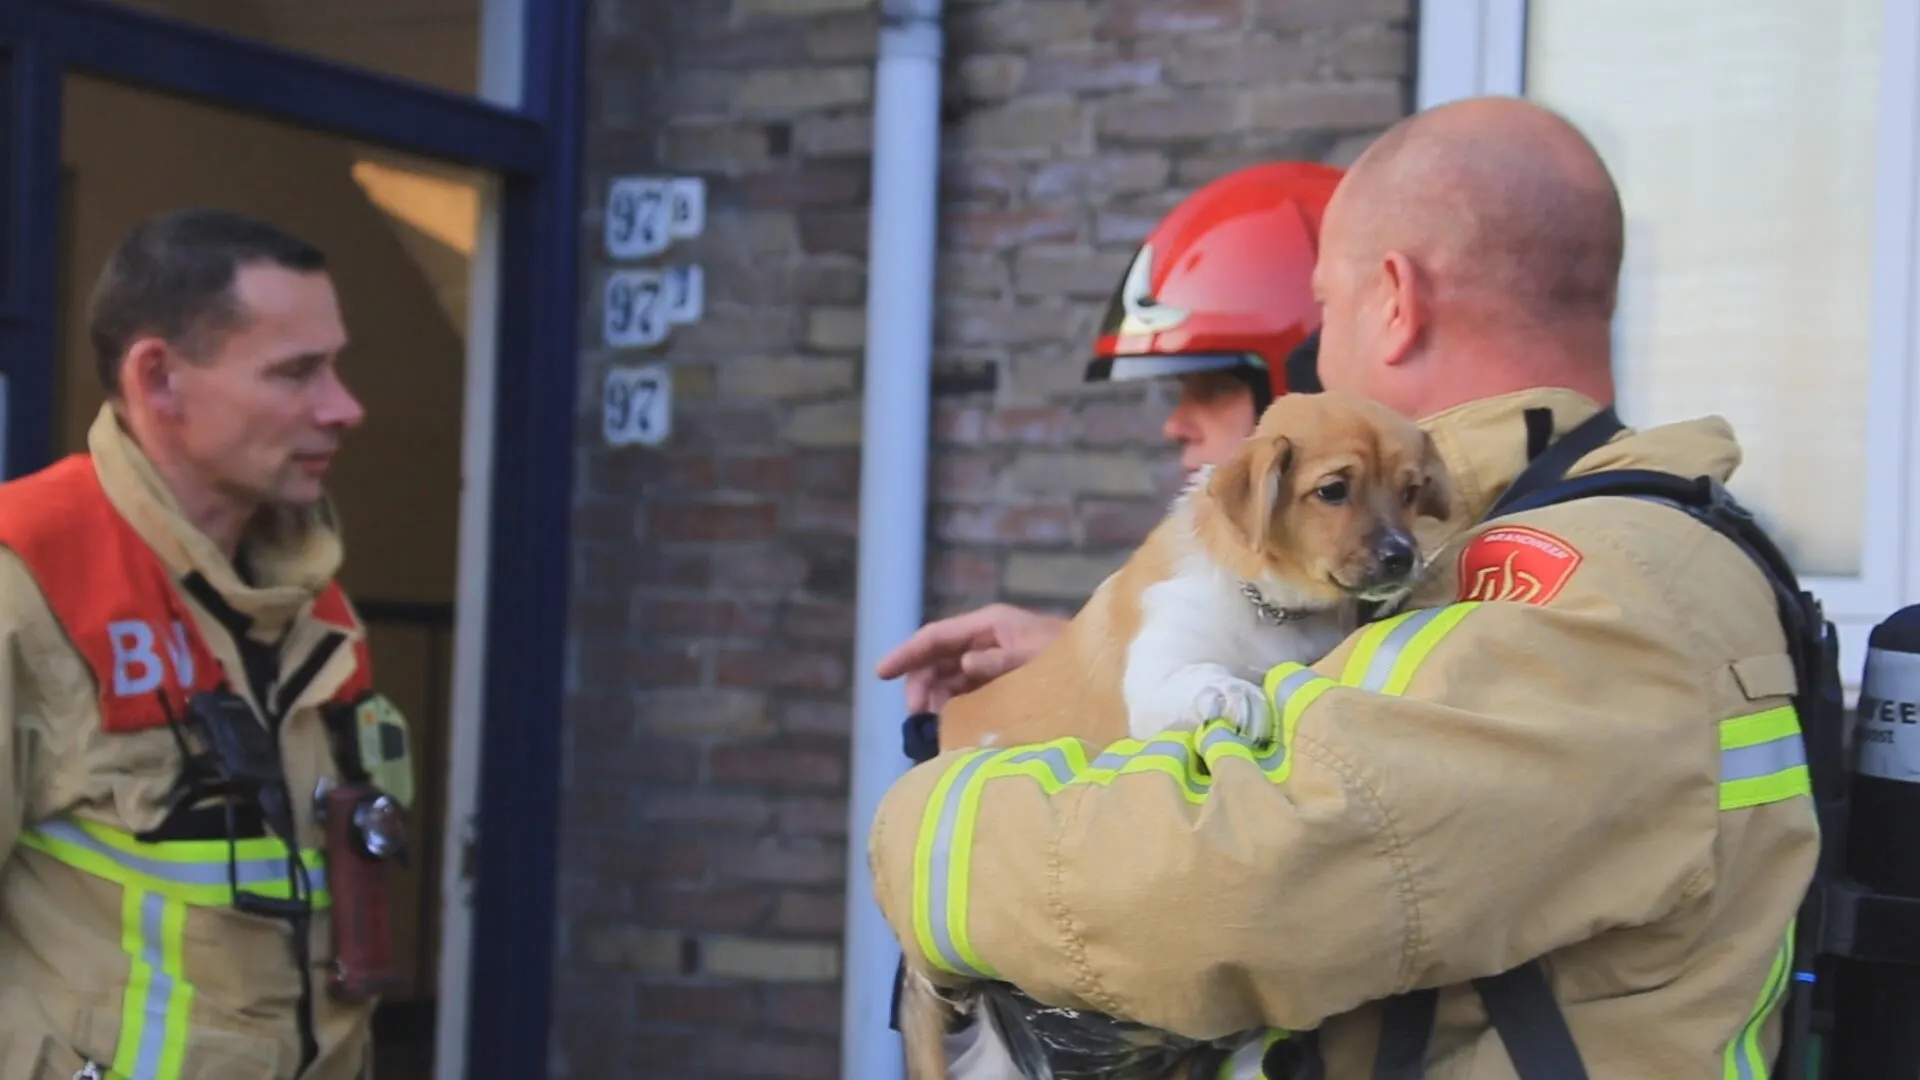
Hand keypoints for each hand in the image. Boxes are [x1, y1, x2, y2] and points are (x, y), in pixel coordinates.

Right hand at [875, 603, 1069, 712]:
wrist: (1105, 669)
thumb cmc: (1072, 658)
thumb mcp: (1037, 657)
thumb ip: (1000, 660)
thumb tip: (964, 665)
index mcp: (991, 624)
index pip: (936, 636)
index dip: (906, 653)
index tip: (880, 673)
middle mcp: (987, 639)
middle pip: (938, 657)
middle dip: (920, 683)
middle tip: (916, 715)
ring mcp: (993, 660)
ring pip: (949, 677)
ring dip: (935, 697)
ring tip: (932, 723)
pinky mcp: (1002, 680)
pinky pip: (967, 691)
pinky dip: (954, 705)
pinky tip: (949, 723)